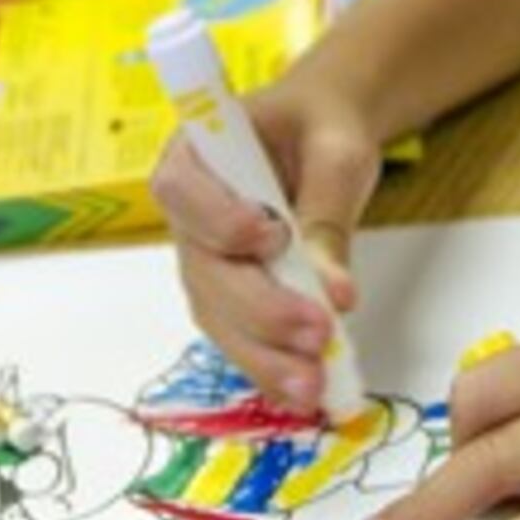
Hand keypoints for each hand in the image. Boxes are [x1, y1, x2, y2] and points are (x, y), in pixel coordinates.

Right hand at [148, 72, 383, 415]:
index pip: (183, 191)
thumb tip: (333, 294)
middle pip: (204, 271)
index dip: (219, 221)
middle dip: (259, 310)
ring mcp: (203, 260)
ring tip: (313, 385)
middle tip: (317, 334)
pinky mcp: (228, 296)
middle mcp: (186, 214)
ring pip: (218, 317)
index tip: (272, 236)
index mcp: (194, 153)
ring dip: (264, 356)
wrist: (324, 136)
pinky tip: (305, 393)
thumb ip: (327, 215)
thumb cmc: (322, 127)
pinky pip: (239, 337)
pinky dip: (270, 368)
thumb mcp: (336, 153)